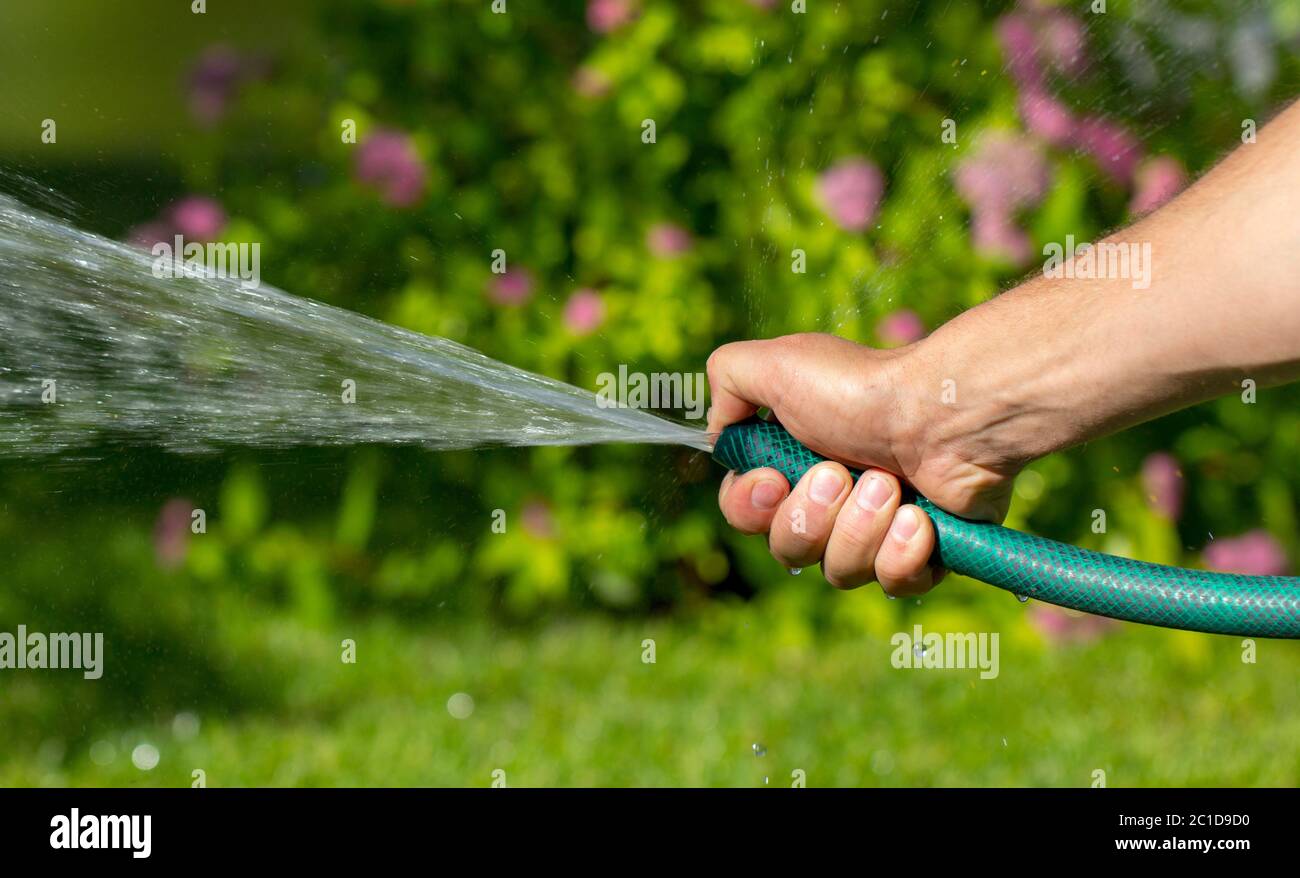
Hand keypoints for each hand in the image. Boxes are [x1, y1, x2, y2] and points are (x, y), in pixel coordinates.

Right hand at [707, 333, 1020, 595]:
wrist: (947, 411)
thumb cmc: (861, 388)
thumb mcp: (775, 363)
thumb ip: (726, 380)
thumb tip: (720, 434)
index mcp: (792, 463)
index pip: (745, 514)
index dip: (750, 508)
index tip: (773, 480)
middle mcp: (832, 501)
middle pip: (788, 549)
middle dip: (812, 516)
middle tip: (843, 472)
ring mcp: (878, 531)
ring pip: (840, 571)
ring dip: (860, 528)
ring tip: (891, 484)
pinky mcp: (926, 554)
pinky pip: (895, 585)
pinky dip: (902, 554)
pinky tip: (919, 518)